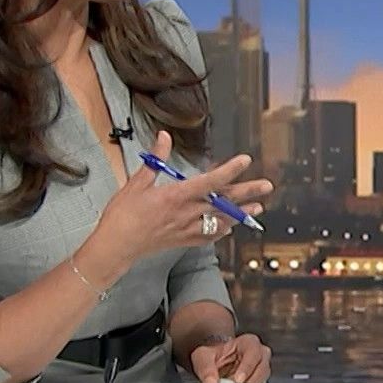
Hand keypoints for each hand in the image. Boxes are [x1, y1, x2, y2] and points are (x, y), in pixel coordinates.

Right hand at [83, 131, 271, 279]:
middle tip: (267, 186)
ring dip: (241, 214)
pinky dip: (222, 231)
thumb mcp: (136, 183)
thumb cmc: (123, 215)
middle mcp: (186, 213)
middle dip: (247, 193)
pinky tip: (231, 227)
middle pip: (222, 202)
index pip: (209, 181)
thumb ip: (156, 159)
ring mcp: (187, 229)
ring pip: (221, 221)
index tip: (245, 160)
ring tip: (258, 207)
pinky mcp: (183, 241)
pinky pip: (209, 237)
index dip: (229, 170)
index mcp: (175, 196)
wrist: (115, 246)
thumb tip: (164, 137)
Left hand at [189, 333, 271, 382]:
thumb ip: (206, 368)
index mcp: (248, 342)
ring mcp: (261, 368)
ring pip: (262, 380)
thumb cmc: (214, 356)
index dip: (246, 367)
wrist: (216, 364)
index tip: (237, 380)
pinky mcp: (259, 381)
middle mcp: (259, 354)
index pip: (254, 353)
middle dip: (249, 380)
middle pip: (262, 368)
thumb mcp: (203, 356)